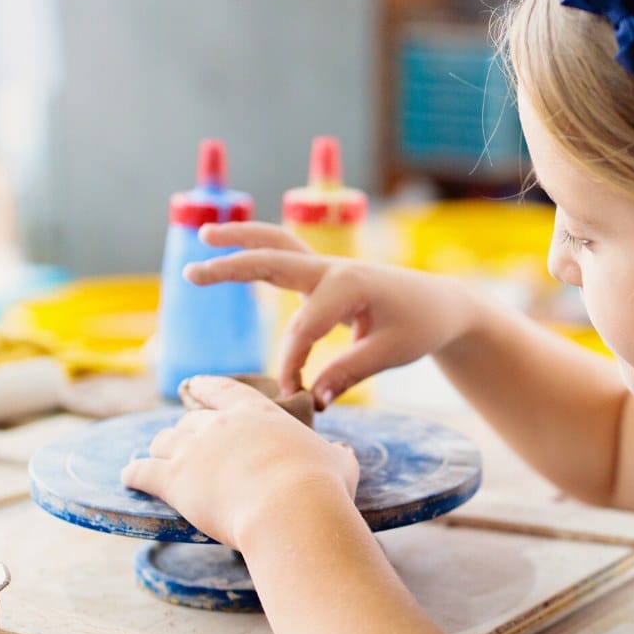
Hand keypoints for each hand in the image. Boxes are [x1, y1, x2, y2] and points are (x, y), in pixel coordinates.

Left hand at [120, 376, 359, 551]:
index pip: (223, 390)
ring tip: (155, 458)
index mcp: (256, 413)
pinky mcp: (174, 481)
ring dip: (160, 449)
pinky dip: (133, 474)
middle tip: (184, 441)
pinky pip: (143, 472)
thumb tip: (341, 452)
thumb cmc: (320, 485)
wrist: (291, 508)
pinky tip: (127, 477)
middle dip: (185, 430)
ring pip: (164, 442)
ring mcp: (193, 451)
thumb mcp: (338, 463)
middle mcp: (219, 425)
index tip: (194, 386)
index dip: (206, 387)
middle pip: (190, 420)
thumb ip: (335, 454)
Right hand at [184, 221, 474, 406]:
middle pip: (273, 261)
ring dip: (240, 240)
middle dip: (232, 268)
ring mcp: (327, 267)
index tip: (293, 395)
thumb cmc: (420, 325)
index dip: (293, 364)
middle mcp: (333, 269)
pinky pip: (285, 255)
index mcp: (349, 285)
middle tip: (192, 274)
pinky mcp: (324, 275)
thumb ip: (350, 372)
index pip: (304, 328)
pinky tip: (231, 248)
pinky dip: (258, 248)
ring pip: (276, 245)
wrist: (441, 305)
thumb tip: (314, 399)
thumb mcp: (392, 352)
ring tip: (203, 234)